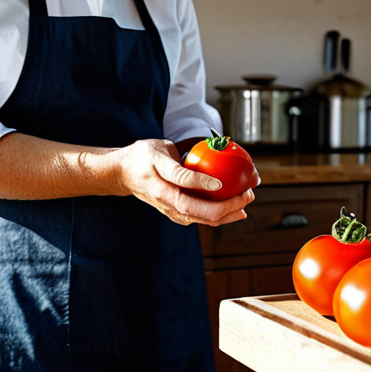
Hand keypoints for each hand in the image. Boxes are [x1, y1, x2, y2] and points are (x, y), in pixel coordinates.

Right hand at [118, 139, 254, 225]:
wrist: (123, 174)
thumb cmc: (142, 158)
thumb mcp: (158, 151)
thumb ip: (180, 165)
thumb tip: (208, 163)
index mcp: (162, 188)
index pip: (185, 190)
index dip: (206, 188)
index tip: (224, 183)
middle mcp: (168, 204)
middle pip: (200, 213)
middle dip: (228, 207)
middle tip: (247, 195)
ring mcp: (172, 212)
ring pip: (203, 220)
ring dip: (228, 214)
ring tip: (246, 202)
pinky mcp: (177, 214)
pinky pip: (201, 218)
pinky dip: (220, 216)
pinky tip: (234, 209)